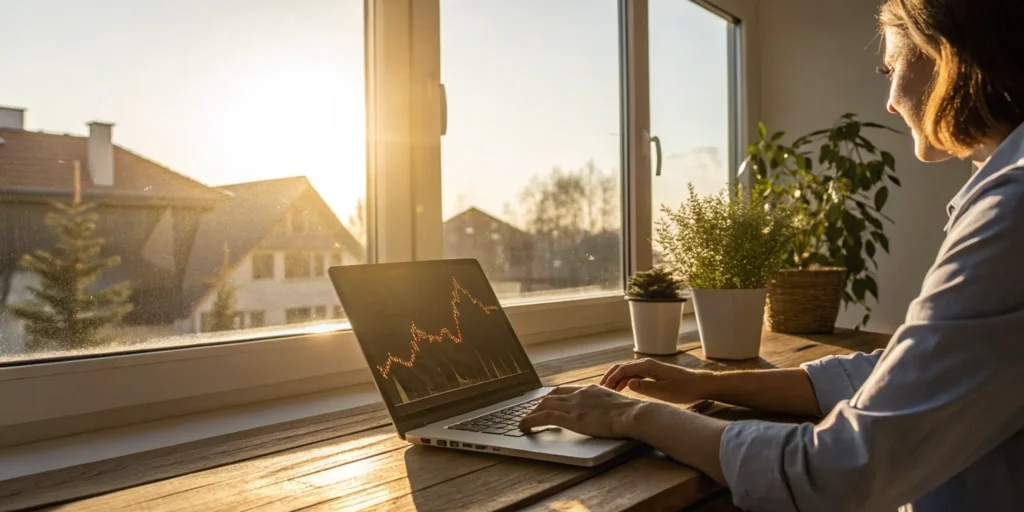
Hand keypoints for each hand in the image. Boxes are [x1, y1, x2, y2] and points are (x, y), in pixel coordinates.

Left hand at [518, 384, 643, 438]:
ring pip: (544, 405)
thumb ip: (609, 408)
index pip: (565, 390)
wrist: (634, 414)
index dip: (553, 397)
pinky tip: (524, 427)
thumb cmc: (633, 414)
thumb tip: (613, 415)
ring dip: (531, 414)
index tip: (547, 403)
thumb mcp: (618, 406)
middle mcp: (580, 394)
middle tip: (531, 414)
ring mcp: (575, 405)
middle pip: (552, 396)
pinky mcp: (571, 418)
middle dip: (539, 405)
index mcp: (591, 390)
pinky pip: (544, 417)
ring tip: (524, 422)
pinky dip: (530, 421)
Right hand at [600, 358, 708, 403]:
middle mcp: (646, 364)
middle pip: (621, 368)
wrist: (699, 384)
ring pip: (626, 372)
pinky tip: (620, 391)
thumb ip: (645, 387)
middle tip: (600, 390)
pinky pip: (633, 375)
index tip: (603, 390)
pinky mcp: (651, 373)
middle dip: (609, 377)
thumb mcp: (665, 391)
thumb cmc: (684, 388)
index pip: (623, 369)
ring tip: (607, 392)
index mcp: (647, 366)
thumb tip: (628, 384)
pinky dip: (624, 382)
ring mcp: (648, 368)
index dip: (611, 379)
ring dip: (616, 380)